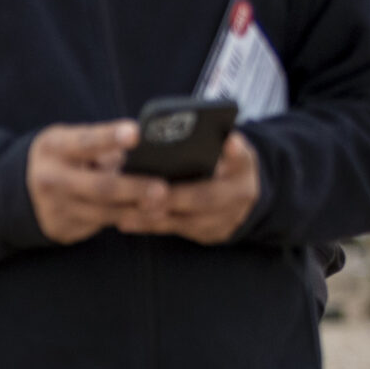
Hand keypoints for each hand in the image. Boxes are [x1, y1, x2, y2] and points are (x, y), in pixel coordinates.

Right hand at [24, 121, 165, 244]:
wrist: (21, 191)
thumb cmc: (62, 158)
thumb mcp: (71, 141)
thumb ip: (103, 146)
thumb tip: (145, 152)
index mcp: (55, 148)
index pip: (86, 141)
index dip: (110, 137)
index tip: (135, 133)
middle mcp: (52, 178)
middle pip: (99, 186)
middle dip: (133, 188)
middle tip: (162, 189)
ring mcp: (56, 206)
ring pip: (103, 212)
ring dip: (136, 211)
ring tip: (163, 208)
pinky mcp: (63, 228)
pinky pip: (99, 226)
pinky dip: (127, 222)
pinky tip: (148, 218)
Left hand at [115, 131, 262, 243]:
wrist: (239, 196)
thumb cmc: (220, 162)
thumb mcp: (224, 146)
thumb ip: (213, 138)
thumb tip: (201, 134)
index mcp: (243, 164)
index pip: (240, 156)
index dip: (232, 152)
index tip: (223, 144)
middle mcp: (240, 193)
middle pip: (207, 197)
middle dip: (176, 197)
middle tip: (146, 196)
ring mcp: (228, 218)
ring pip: (189, 220)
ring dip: (155, 217)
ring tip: (126, 212)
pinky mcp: (211, 233)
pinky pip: (178, 231)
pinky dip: (151, 226)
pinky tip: (126, 221)